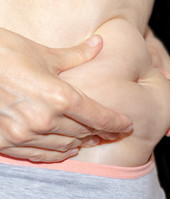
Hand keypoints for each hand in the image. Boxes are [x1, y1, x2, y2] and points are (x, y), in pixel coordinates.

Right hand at [0, 28, 132, 161]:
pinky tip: (66, 150)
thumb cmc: (5, 53)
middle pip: (84, 132)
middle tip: (112, 132)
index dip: (116, 122)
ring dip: (81, 144)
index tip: (127, 124)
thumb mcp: (44, 53)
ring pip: (65, 146)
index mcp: (59, 96)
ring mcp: (24, 134)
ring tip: (91, 140)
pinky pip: (40, 155)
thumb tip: (99, 43)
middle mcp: (45, 119)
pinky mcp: (6, 143)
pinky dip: (57, 153)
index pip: (98, 116)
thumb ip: (77, 54)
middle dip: (101, 132)